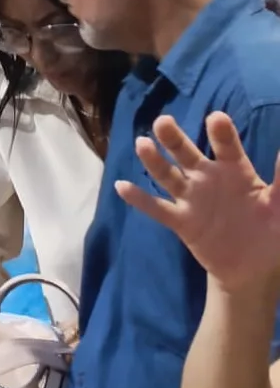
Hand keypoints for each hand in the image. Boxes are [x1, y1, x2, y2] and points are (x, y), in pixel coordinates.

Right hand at [117, 111, 279, 297]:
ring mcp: (191, 199)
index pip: (225, 146)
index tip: (216, 118)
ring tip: (142, 144)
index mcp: (234, 170)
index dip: (220, 133)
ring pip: (168, 175)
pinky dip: (140, 199)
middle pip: (186, 153)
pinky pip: (157, 209)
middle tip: (163, 121)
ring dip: (153, 160)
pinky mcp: (181, 222)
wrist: (251, 270)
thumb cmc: (269, 232)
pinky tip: (122, 186)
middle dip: (174, 138)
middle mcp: (207, 178)